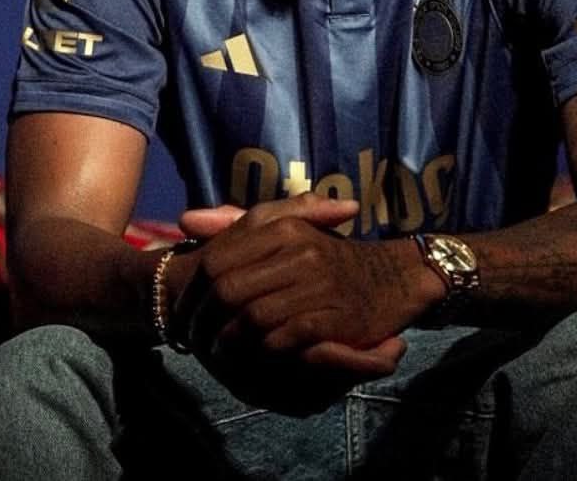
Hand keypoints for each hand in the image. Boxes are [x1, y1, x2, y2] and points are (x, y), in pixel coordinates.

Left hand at [164, 194, 412, 410]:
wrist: (390, 277)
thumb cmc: (328, 255)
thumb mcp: (285, 228)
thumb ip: (234, 223)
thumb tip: (185, 220)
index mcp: (282, 227)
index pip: (216, 260)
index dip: (193, 291)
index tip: (185, 311)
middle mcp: (298, 251)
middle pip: (228, 291)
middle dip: (205, 321)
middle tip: (195, 339)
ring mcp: (316, 284)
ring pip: (251, 318)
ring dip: (230, 342)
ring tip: (219, 352)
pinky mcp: (331, 317)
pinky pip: (282, 339)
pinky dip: (262, 352)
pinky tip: (255, 356)